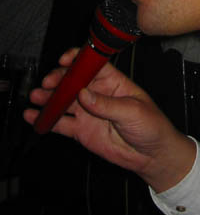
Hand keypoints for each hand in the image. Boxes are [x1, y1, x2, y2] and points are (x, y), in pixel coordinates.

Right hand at [24, 48, 195, 191]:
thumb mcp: (133, 111)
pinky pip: (60, 123)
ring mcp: (87, 111)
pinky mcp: (81, 130)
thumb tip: (84, 94)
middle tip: (48, 84)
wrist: (151, 155)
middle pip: (73, 81)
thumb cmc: (151, 126)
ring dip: (48, 98)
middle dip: (58, 80)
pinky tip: (32, 116)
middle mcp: (97, 93)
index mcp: (113, 81)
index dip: (77, 59)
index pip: (92, 64)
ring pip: (63, 101)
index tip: (64, 60)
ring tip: (35, 98)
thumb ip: (108, 104)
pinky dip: (46, 119)